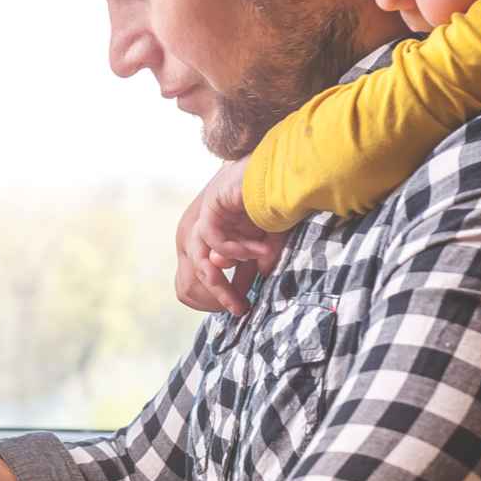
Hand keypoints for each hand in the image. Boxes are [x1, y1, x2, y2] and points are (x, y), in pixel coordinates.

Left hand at [175, 158, 285, 316]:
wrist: (283, 169)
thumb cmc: (277, 202)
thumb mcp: (268, 240)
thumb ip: (257, 260)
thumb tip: (256, 280)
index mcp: (218, 236)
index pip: (209, 273)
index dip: (224, 292)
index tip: (242, 308)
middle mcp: (207, 228)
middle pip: (196, 271)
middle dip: (217, 294)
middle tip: (240, 310)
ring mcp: (207, 216)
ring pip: (200, 260)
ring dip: (222, 282)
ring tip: (242, 297)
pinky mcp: (211, 205)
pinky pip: (214, 238)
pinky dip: (235, 250)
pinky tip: (257, 252)